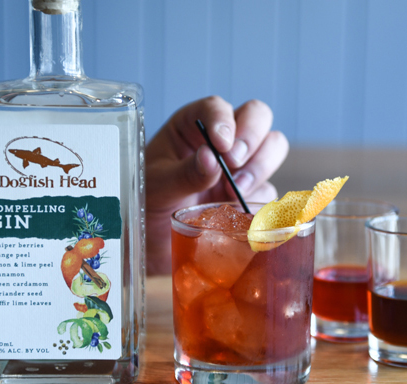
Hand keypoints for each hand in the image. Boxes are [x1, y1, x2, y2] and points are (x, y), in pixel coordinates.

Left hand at [145, 96, 288, 274]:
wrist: (154, 236)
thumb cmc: (149, 202)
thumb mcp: (158, 186)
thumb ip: (184, 173)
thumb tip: (212, 159)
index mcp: (191, 127)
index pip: (215, 108)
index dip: (223, 121)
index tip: (222, 145)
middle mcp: (220, 141)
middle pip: (256, 116)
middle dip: (251, 137)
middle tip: (234, 163)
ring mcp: (238, 166)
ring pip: (273, 146)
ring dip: (260, 166)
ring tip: (236, 191)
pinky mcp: (249, 192)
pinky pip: (268, 188)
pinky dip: (259, 198)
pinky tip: (238, 211)